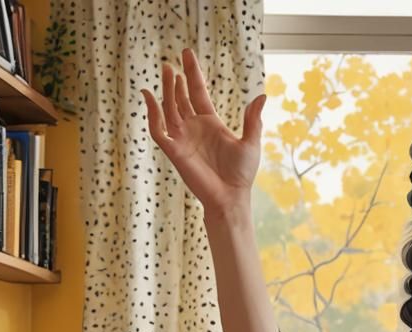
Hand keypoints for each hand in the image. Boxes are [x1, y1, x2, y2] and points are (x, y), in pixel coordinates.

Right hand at [141, 47, 265, 216]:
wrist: (231, 198)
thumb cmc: (242, 174)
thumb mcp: (250, 143)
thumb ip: (253, 120)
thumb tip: (261, 96)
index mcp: (210, 123)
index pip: (197, 92)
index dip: (193, 74)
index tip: (187, 54)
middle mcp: (194, 127)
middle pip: (180, 98)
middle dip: (176, 80)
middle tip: (172, 62)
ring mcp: (183, 138)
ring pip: (169, 109)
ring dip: (167, 91)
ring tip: (168, 72)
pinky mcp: (174, 150)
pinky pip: (158, 129)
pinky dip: (152, 113)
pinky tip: (150, 97)